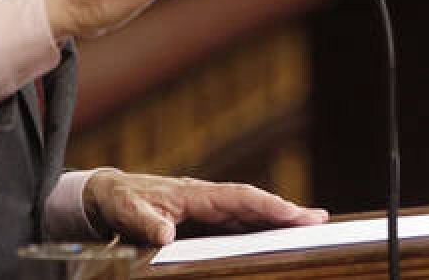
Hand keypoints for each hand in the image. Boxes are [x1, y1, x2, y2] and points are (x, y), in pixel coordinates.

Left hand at [84, 170, 328, 244]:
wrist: (108, 194)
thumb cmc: (120, 200)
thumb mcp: (127, 211)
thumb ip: (147, 222)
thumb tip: (166, 234)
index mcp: (196, 193)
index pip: (241, 199)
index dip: (270, 206)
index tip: (296, 214)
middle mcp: (208, 197)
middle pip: (254, 204)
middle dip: (287, 211)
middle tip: (320, 220)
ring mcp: (208, 207)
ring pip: (249, 212)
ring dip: (277, 219)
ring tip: (308, 226)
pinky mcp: (204, 218)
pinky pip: (237, 222)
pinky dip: (259, 225)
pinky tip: (274, 235)